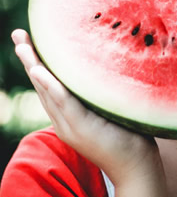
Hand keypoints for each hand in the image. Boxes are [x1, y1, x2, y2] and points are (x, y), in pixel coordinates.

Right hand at [12, 29, 166, 196]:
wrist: (135, 164)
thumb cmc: (127, 132)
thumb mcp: (108, 107)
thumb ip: (99, 90)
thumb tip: (105, 62)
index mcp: (69, 114)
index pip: (49, 84)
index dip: (38, 62)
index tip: (30, 40)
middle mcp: (64, 119)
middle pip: (42, 84)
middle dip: (29, 59)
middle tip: (18, 34)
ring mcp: (70, 125)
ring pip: (47, 91)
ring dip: (34, 66)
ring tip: (23, 46)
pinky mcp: (82, 128)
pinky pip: (63, 103)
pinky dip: (50, 86)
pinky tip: (40, 71)